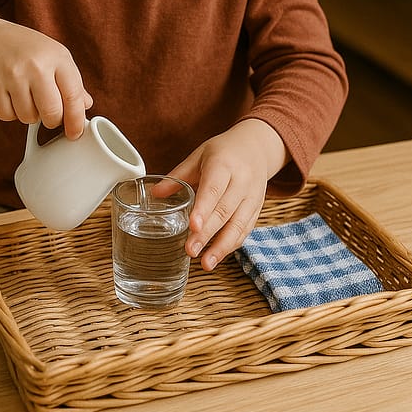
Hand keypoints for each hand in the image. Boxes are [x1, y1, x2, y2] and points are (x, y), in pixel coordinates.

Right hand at [0, 16, 91, 137]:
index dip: (76, 120)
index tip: (75, 133)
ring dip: (30, 115)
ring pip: (28, 117)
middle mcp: (36, 65)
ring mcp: (12, 74)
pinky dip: (11, 113)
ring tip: (28, 98)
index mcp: (58, 58)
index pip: (73, 97)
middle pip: (51, 113)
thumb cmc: (32, 51)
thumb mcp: (58, 59)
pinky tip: (12, 97)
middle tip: (49, 114)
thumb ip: (73, 84)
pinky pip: (7, 116)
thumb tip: (86, 106)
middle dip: (52, 120)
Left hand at [164, 119, 286, 271]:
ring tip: (206, 263)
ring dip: (222, 246)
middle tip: (190, 251)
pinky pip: (245, 230)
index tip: (192, 226)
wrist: (256, 147)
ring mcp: (252, 196)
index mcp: (223, 164)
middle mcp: (241, 181)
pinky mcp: (257, 208)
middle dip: (208, 233)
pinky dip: (231, 244)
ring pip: (238, 224)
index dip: (204, 208)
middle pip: (225, 210)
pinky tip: (217, 256)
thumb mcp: (199, 156)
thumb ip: (178, 176)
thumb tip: (154, 194)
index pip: (213, 188)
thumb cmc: (223, 152)